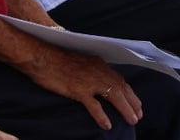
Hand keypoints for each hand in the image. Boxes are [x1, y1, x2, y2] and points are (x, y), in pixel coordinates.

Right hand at [17, 45, 140, 130]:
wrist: (41, 53)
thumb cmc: (55, 56)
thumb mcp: (78, 60)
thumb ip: (90, 68)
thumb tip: (96, 79)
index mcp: (98, 63)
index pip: (119, 79)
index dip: (129, 93)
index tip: (136, 104)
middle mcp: (97, 71)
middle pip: (120, 88)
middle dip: (132, 103)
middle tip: (138, 116)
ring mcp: (88, 80)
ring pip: (113, 96)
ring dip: (125, 109)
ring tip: (131, 121)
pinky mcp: (78, 89)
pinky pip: (94, 105)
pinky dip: (102, 116)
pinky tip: (107, 125)